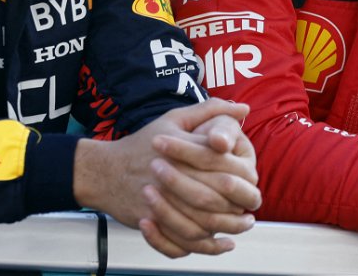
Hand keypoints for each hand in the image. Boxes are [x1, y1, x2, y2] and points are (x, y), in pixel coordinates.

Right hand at [74, 98, 259, 257]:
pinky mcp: (152, 223)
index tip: (252, 181)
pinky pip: (183, 242)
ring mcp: (160, 203)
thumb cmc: (143, 143)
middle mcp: (171, 178)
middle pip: (215, 198)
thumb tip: (243, 109)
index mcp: (181, 152)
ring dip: (226, 228)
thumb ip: (211, 111)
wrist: (105, 170)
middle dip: (238, 205)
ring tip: (241, 226)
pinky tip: (220, 243)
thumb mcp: (175, 119)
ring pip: (202, 223)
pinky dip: (204, 247)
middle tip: (252, 208)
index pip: (222, 168)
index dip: (242, 178)